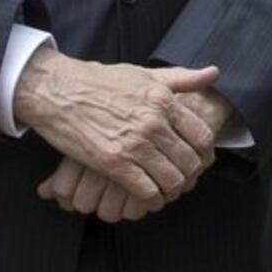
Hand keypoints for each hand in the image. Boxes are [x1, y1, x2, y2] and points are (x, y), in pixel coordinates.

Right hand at [11, 52, 218, 211]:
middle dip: (189, 174)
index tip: (200, 161)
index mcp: (165, 102)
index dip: (205, 154)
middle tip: (182, 179)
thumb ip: (182, 78)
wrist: (56, 90)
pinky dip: (150, 198)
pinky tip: (147, 197)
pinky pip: (145, 190)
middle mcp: (154, 123)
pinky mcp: (112, 162)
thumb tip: (214, 73)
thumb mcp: (145, 74)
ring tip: (165, 189)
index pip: (202, 136)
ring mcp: (134, 144)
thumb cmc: (100, 81)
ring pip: (171, 179)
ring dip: (171, 189)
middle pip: (190, 161)